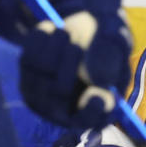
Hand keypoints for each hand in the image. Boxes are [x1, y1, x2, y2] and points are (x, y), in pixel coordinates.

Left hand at [14, 0, 131, 129]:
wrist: (83, 27)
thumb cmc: (108, 38)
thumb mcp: (118, 40)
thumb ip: (112, 56)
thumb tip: (100, 80)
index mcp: (103, 108)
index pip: (94, 119)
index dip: (93, 110)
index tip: (98, 94)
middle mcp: (72, 112)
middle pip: (61, 90)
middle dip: (70, 58)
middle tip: (77, 38)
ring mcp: (46, 101)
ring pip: (41, 73)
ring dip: (55, 45)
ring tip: (65, 32)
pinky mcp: (28, 84)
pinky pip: (28, 60)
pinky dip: (40, 40)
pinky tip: (49, 31)